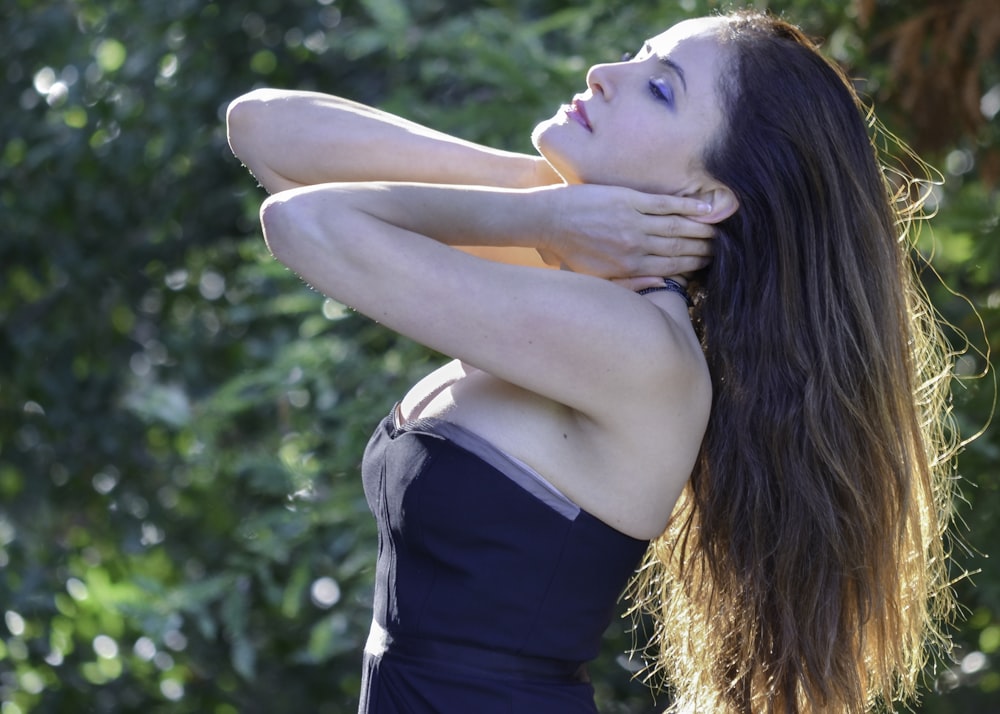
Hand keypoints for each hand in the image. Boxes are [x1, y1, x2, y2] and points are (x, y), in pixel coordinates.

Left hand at [535, 184, 715, 287]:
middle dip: (704, 248)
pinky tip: (704, 207)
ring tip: (718, 230)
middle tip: (722, 247)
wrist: (548, 221)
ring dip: (701, 228)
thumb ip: (629, 284)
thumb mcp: (597, 278)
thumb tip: (663, 285)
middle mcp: (635, 246)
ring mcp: (633, 221)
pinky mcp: (628, 199)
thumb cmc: (570, 252)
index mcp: (629, 268)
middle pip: (680, 248)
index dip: (694, 266)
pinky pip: (665, 204)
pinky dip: (687, 205)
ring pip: (678, 226)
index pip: (672, 268)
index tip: (710, 263)